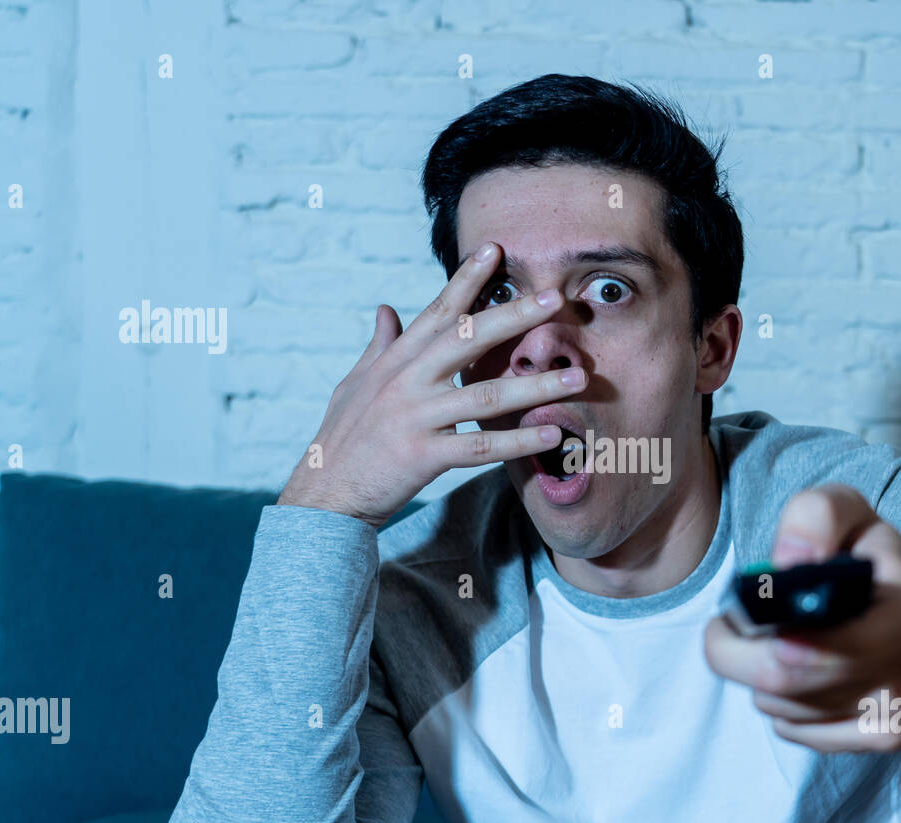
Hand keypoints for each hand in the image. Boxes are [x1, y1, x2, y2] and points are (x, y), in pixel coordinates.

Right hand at [278, 242, 586, 526]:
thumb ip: (379, 346)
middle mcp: (406, 382)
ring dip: (534, 385)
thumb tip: (385, 308)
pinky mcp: (422, 456)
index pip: (437, 312)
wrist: (324, 494)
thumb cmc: (342, 438)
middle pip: (467, 340)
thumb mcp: (355, 384)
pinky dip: (518, 441)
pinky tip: (553, 435)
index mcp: (395, 361)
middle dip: (514, 316)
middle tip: (554, 298)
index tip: (495, 250)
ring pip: (485, 396)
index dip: (466, 280)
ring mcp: (415, 418)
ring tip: (576, 376)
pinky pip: (480, 447)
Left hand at [703, 484, 900, 752]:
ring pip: (784, 708)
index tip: (739, 617)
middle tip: (726, 625)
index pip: (832, 646)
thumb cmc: (867, 558)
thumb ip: (816, 517)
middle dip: (740, 652)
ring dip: (757, 675)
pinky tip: (789, 675)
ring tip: (767, 640)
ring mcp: (896, 715)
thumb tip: (786, 562)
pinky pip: (794, 731)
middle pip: (788, 682)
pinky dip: (776, 704)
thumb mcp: (847, 512)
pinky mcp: (876, 741)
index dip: (776, 636)